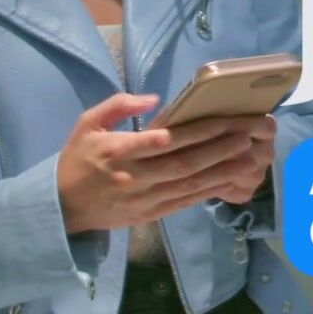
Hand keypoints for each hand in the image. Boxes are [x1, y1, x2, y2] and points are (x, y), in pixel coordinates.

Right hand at [54, 94, 271, 234]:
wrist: (62, 208)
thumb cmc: (77, 160)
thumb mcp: (87, 124)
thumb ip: (118, 106)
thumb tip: (154, 98)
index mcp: (118, 151)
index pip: (164, 140)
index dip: (197, 132)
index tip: (224, 121)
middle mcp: (134, 177)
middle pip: (184, 163)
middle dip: (220, 149)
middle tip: (247, 136)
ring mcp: (144, 199)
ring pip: (190, 184)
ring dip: (223, 171)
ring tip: (250, 158)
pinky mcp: (151, 215)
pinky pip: (185, 202)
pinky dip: (209, 191)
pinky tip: (230, 181)